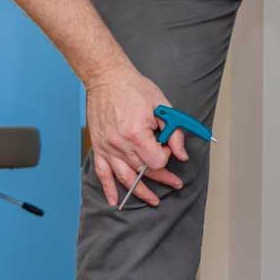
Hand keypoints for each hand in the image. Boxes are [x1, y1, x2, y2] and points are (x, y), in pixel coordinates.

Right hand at [86, 69, 187, 207]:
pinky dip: (109, 188)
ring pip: (125, 177)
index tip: (168, 148)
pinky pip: (102, 173)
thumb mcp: (162, 106)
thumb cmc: (134, 89)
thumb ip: (173, 133)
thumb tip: (181, 154)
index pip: (157, 161)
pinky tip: (115, 200)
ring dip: (140, 191)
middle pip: (143, 171)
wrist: (106, 78)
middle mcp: (119, 144)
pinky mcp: (98, 147)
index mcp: (136, 134)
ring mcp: (107, 147)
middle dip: (161, 178)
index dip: (167, 158)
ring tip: (153, 200)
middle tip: (174, 184)